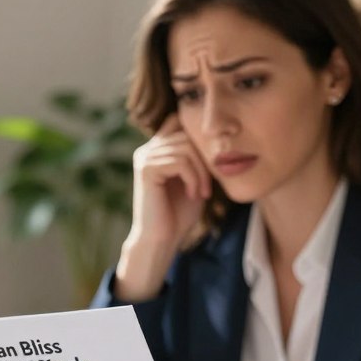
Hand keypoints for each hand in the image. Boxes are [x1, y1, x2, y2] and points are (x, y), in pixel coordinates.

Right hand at [114, 114, 210, 299]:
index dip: (198, 136)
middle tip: (208, 188)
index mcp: (157, 150)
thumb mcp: (194, 180)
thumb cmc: (179, 215)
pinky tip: (193, 195)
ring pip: (186, 148)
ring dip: (201, 173)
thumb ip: (198, 158)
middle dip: (205, 161)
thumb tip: (215, 134)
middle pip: (187, 135)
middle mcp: (147, 149)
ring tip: (202, 194)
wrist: (162, 240)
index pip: (179, 120)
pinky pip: (179, 161)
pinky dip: (193, 178)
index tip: (210, 166)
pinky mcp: (146, 169)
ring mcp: (144, 157)